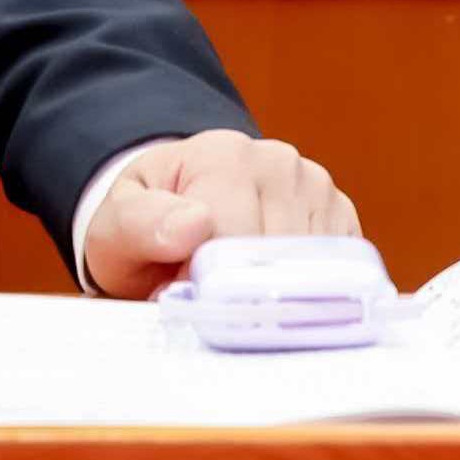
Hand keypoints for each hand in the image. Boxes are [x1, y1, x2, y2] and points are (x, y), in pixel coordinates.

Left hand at [80, 129, 358, 300]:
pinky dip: (308, 299)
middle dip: (241, 297)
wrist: (178, 215)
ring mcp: (318, 190)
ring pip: (313, 275)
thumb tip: (195, 224)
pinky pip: (340, 279)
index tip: (183, 301)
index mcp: (223, 154)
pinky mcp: (344, 224)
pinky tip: (272, 292)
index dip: (206, 286)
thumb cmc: (146, 226)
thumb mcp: (115, 227)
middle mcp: (280, 163)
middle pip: (275, 260)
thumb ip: (139, 224)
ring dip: (275, 300)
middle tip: (208, 305)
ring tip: (234, 293)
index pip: (232, 238)